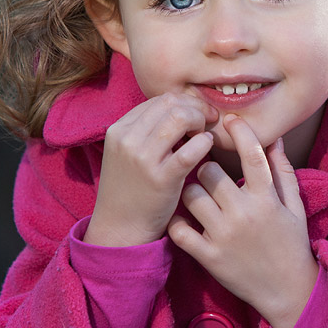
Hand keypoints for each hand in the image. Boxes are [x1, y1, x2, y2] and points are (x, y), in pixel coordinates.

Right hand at [84, 92, 217, 246]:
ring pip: (180, 118)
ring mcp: (142, 159)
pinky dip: (204, 143)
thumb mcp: (128, 152)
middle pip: (172, 103)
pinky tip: (207, 148)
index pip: (160, 100)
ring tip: (204, 136)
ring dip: (200, 123)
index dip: (186, 102)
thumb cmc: (132, 188)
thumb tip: (184, 109)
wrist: (120, 227)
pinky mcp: (161, 179)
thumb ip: (148, 130)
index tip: (199, 114)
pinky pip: (190, 150)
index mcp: (119, 129)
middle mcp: (128, 139)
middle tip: (208, 122)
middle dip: (196, 108)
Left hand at [169, 115, 317, 327]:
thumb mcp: (295, 206)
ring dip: (190, 192)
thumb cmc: (291, 244)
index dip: (239, 132)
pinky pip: (180, 230)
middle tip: (206, 171)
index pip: (251, 154)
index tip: (229, 120)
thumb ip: (283, 171)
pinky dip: (177, 221)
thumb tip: (275, 139)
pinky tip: (184, 219)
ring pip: (190, 195)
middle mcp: (244, 214)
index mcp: (267, 199)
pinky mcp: (209, 257)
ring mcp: (224, 236)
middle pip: (208, 171)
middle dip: (205, 166)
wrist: (288, 290)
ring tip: (197, 196)